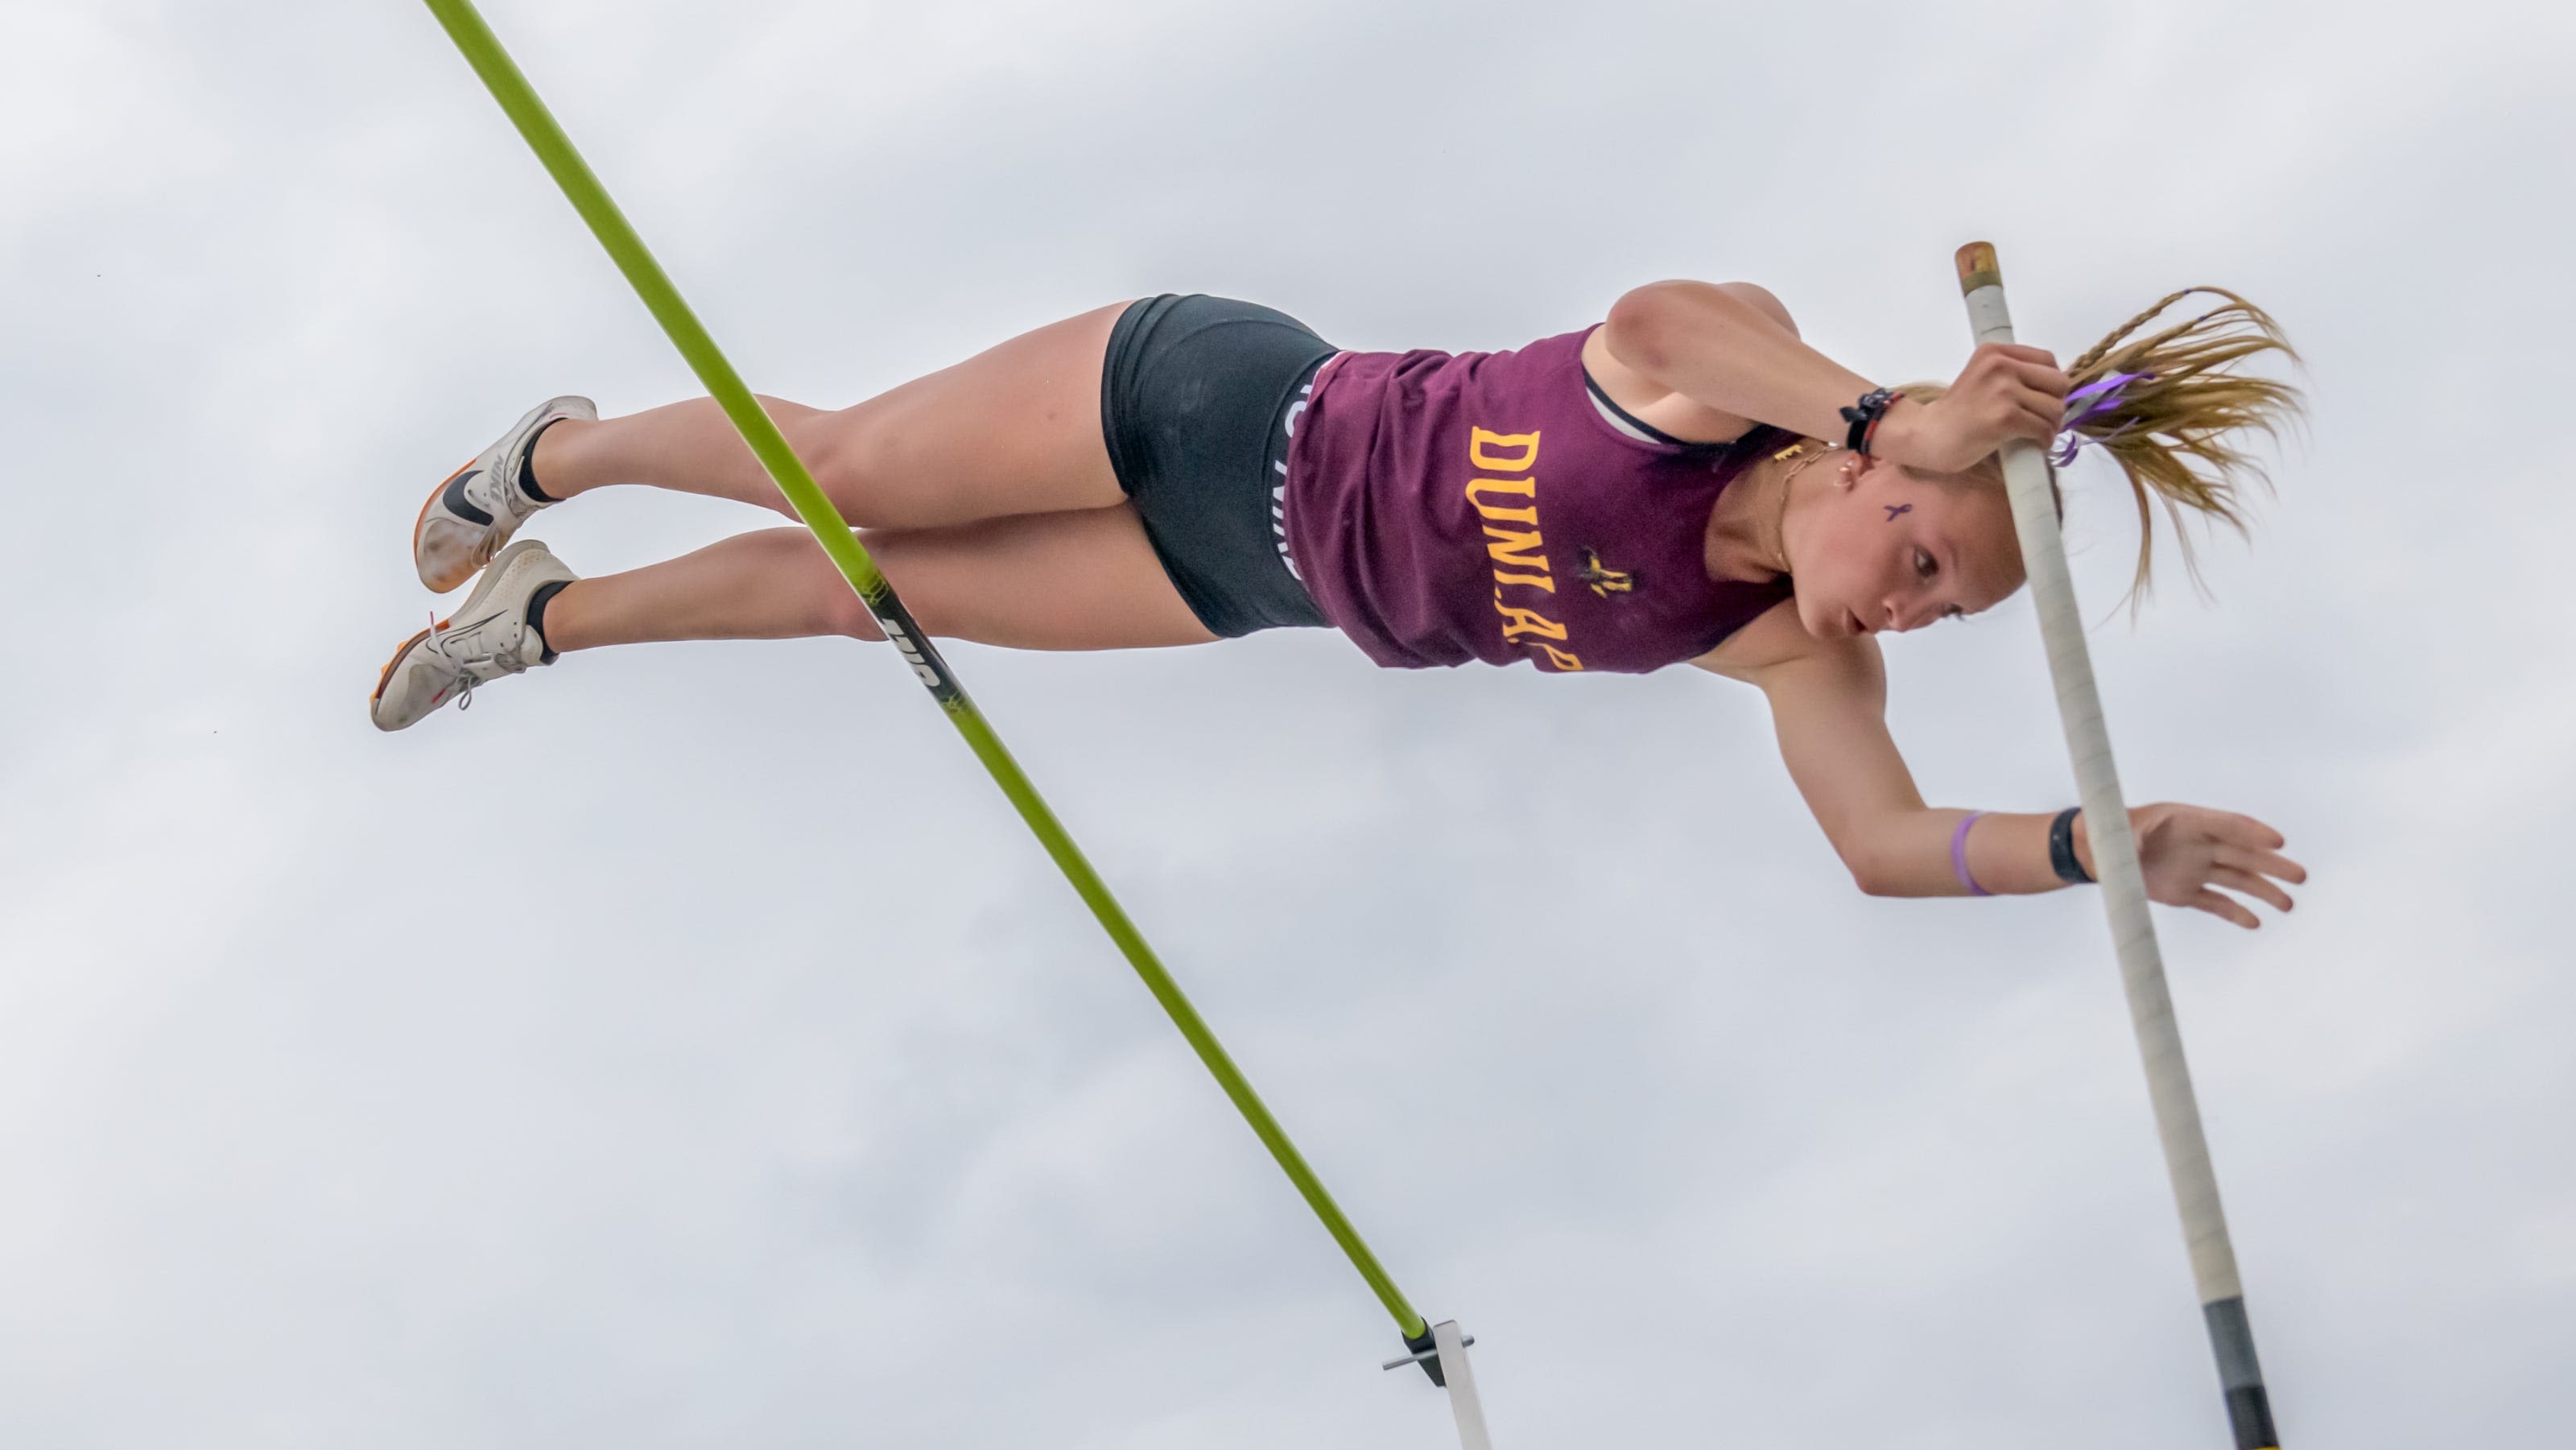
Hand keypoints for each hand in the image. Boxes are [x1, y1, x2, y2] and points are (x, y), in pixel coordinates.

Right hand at [1874, 343, 2070, 474]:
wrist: (1927, 435)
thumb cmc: (1956, 413)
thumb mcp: (1982, 378)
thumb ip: (2012, 374)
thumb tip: (2056, 386)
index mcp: (1994, 352)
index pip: (2047, 359)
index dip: (2053, 382)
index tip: (2046, 398)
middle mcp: (2000, 365)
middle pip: (2057, 382)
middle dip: (2057, 404)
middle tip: (2046, 419)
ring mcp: (2002, 391)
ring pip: (2053, 408)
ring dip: (2052, 425)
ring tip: (2039, 433)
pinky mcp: (2004, 417)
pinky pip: (2043, 428)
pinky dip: (2044, 440)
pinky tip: (2036, 444)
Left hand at [2077, 803, 2306, 928]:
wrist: (2100, 854)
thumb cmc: (2111, 831)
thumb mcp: (2118, 827)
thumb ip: (2130, 834)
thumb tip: (2133, 840)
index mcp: (2189, 822)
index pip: (2228, 824)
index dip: (2253, 832)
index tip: (2278, 842)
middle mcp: (2200, 845)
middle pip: (2244, 854)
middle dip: (2273, 865)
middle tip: (2301, 876)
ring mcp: (2196, 869)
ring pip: (2238, 881)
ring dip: (2263, 892)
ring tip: (2288, 905)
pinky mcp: (2187, 893)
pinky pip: (2217, 903)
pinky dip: (2235, 913)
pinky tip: (2255, 923)